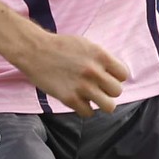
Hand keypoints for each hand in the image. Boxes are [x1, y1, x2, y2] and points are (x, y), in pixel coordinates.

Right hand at [15, 30, 129, 115]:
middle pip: (117, 92)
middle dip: (108, 91)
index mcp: (101, 56)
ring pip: (108, 106)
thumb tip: (114, 75)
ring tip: (91, 97)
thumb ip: (102, 60)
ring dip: (101, 103)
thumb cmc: (60, 47)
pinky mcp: (70, 99)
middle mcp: (94, 71)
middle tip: (97, 88)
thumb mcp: (87, 45)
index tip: (106, 77)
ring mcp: (82, 86)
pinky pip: (88, 113)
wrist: (34, 50)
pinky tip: (78, 101)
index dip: (115, 77)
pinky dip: (85, 109)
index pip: (123, 75)